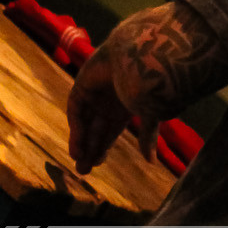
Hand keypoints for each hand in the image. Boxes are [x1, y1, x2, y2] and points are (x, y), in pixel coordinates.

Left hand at [66, 41, 140, 173]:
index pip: (109, 132)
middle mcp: (108, 101)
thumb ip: (148, 137)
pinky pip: (76, 107)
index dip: (102, 148)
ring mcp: (95, 92)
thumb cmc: (149, 86)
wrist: (140, 57)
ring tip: (78, 160)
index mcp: (124, 108)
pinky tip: (77, 143)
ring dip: (80, 141)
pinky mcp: (83, 82)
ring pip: (83, 121)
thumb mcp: (149, 115)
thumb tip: (151, 163)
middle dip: (89, 149)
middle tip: (82, 170)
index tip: (97, 165)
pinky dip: (76, 126)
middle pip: (94, 129)